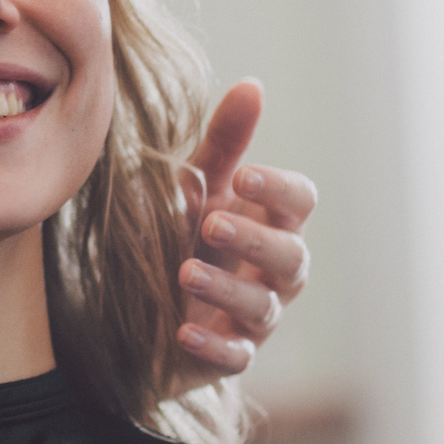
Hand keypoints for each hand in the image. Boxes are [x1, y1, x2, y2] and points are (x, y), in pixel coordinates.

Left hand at [173, 79, 316, 388]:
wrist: (144, 302)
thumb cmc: (184, 229)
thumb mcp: (198, 184)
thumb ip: (226, 143)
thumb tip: (252, 85)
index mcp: (271, 220)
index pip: (299, 202)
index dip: (278, 189)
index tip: (244, 176)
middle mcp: (274, 271)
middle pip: (292, 256)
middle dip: (255, 240)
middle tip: (210, 223)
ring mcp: (256, 316)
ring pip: (265, 307)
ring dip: (228, 289)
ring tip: (182, 271)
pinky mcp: (230, 354)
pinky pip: (237, 358)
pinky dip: (214, 347)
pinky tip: (183, 332)